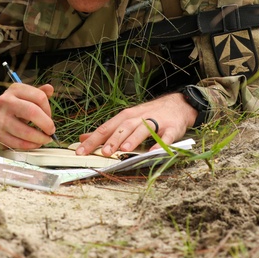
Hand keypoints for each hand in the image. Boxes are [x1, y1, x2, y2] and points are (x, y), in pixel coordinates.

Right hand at [0, 83, 56, 149]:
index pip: (39, 97)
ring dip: (40, 138)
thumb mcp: (23, 96)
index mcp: (15, 89)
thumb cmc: (12, 107)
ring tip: (45, 139)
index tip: (50, 116)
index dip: (48, 109)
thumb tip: (50, 89)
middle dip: (47, 124)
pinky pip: (19, 143)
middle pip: (33, 112)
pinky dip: (31, 145)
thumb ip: (37, 93)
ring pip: (26, 131)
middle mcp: (5, 102)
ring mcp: (0, 118)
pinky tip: (35, 143)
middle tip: (51, 130)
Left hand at [75, 92, 196, 156]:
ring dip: (133, 139)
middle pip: (124, 127)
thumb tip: (82, 138)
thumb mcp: (126, 120)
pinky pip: (166, 137)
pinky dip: (160, 144)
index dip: (93, 139)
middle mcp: (139, 117)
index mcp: (126, 116)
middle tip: (104, 152)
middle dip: (114, 139)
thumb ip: (106, 130)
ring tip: (124, 149)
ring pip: (143, 129)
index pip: (106, 128)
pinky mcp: (172, 128)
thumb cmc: (148, 115)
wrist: (177, 105)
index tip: (81, 151)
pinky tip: (154, 152)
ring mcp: (156, 122)